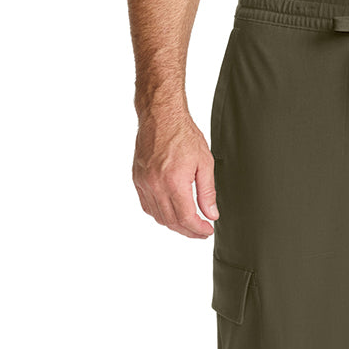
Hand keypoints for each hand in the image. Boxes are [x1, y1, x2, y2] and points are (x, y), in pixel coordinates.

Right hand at [132, 108, 219, 238]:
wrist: (160, 117)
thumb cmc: (183, 134)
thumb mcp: (204, 162)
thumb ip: (207, 192)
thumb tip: (211, 214)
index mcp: (174, 181)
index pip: (186, 218)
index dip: (198, 229)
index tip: (207, 230)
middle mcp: (156, 185)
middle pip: (171, 221)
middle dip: (188, 231)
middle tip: (201, 231)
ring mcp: (144, 183)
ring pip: (158, 216)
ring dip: (174, 225)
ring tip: (188, 224)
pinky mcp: (137, 179)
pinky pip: (147, 205)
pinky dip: (159, 214)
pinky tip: (171, 212)